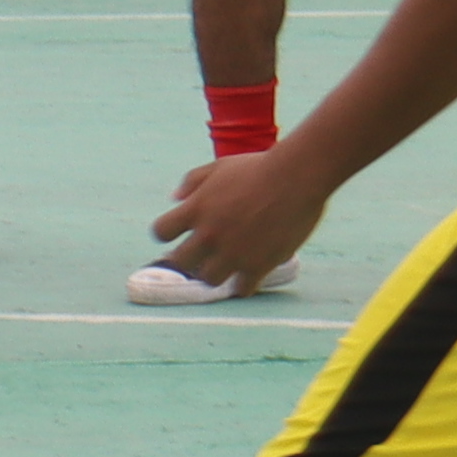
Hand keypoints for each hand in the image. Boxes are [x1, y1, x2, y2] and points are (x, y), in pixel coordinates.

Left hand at [151, 140, 334, 289]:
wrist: (296, 178)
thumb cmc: (257, 168)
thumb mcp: (218, 167)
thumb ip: (192, 181)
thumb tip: (175, 199)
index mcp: (195, 209)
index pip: (161, 232)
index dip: (167, 234)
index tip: (177, 234)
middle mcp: (208, 234)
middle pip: (181, 262)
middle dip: (187, 259)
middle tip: (199, 256)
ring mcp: (233, 252)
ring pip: (209, 279)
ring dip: (213, 273)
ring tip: (223, 267)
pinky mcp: (258, 265)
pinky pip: (242, 289)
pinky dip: (242, 285)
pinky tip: (246, 277)